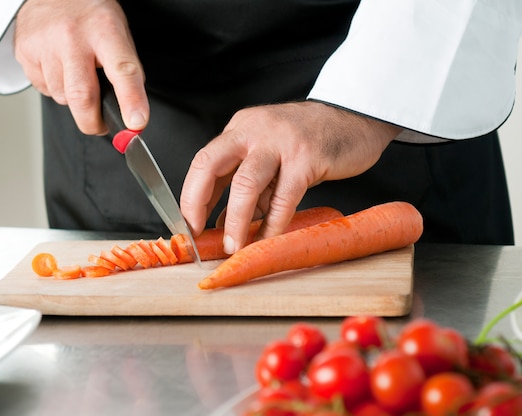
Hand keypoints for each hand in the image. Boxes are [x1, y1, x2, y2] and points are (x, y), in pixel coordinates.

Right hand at [14, 0, 148, 134]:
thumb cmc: (90, 15)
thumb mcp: (117, 33)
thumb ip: (125, 71)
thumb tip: (132, 115)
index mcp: (104, 29)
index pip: (122, 70)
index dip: (131, 100)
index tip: (136, 122)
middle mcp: (72, 36)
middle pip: (82, 96)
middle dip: (93, 122)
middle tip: (101, 125)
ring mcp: (45, 44)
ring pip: (61, 97)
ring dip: (72, 100)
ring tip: (76, 76)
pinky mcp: (25, 52)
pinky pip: (44, 89)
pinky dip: (55, 88)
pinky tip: (58, 68)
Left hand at [180, 101, 401, 253]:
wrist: (356, 117)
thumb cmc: (310, 139)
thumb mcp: (269, 152)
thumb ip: (246, 181)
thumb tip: (221, 222)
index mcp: (239, 129)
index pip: (203, 162)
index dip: (192, 196)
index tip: (189, 225)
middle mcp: (254, 130)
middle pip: (211, 164)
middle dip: (198, 202)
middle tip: (198, 233)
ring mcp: (280, 142)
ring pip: (245, 183)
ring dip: (236, 220)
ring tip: (234, 245)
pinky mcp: (307, 158)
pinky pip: (284, 197)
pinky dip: (273, 223)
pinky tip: (268, 239)